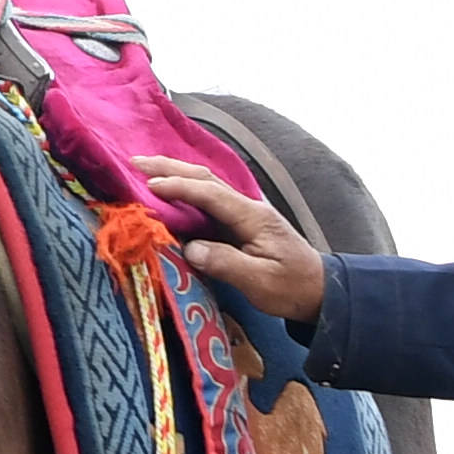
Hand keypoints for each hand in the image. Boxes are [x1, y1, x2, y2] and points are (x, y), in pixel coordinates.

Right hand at [133, 153, 326, 327]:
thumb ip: (226, 263)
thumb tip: (190, 248)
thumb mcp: (260, 282)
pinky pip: (208, 198)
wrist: (319, 290)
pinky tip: (170, 188)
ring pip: (207, 184)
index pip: (211, 194)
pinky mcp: (240, 222)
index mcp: (253, 217)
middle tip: (134, 162)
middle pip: (206, 178)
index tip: (149, 186)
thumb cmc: (291, 287)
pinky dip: (185, 187)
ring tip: (144, 169)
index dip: (179, 187)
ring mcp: (245, 212)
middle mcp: (248, 207)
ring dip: (175, 173)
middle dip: (170, 167)